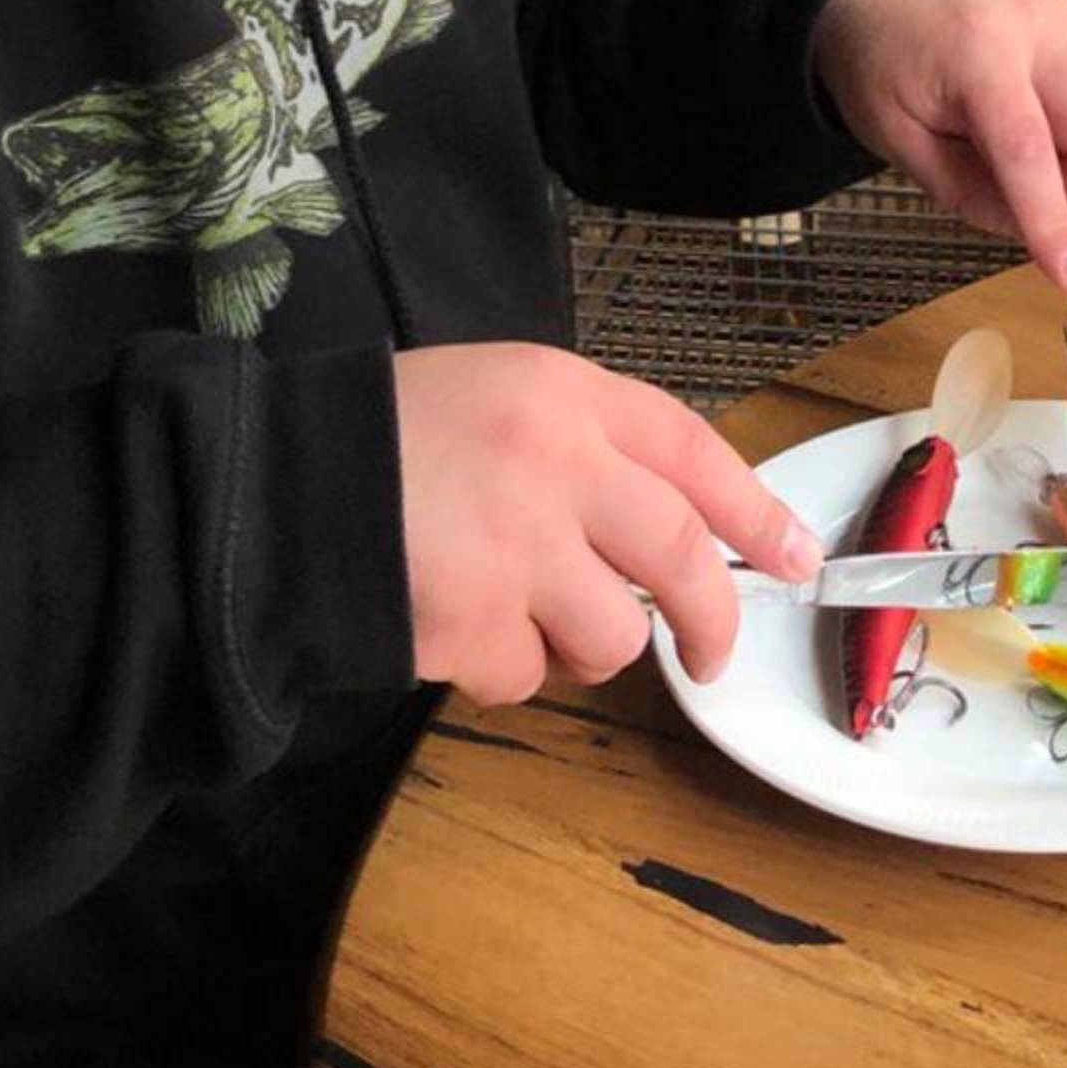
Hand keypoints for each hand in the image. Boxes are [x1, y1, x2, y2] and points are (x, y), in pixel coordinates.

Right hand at [393, 343, 822, 704]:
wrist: (269, 487)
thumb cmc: (385, 439)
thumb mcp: (494, 396)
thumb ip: (583, 448)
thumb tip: (677, 532)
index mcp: (562, 392)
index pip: (692, 451)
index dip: (756, 512)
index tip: (798, 559)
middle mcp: (554, 462)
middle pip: (680, 557)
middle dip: (711, 617)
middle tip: (709, 651)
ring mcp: (516, 547)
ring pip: (611, 635)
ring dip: (580, 646)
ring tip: (518, 614)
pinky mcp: (472, 623)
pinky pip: (527, 675)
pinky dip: (500, 669)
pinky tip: (452, 626)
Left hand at [810, 0, 1066, 295]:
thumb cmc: (875, 61)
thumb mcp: (898, 140)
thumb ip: (967, 191)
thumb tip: (1036, 234)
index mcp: (974, 49)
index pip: (1027, 147)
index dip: (1056, 218)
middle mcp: (1032, 24)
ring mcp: (1059, 20)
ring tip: (1066, 228)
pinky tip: (1059, 180)